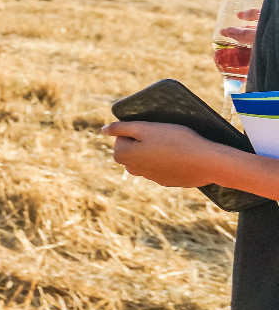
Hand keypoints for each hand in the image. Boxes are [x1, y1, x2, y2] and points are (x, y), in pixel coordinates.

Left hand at [103, 120, 233, 187]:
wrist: (206, 162)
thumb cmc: (175, 141)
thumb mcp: (145, 128)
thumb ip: (121, 128)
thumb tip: (103, 130)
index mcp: (124, 156)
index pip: (121, 138)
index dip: (137, 130)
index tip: (153, 130)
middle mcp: (134, 170)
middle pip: (133, 149)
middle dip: (144, 141)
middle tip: (163, 135)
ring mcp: (151, 177)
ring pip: (148, 158)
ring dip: (156, 150)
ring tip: (174, 144)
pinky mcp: (167, 181)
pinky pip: (163, 167)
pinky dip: (169, 160)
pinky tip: (182, 155)